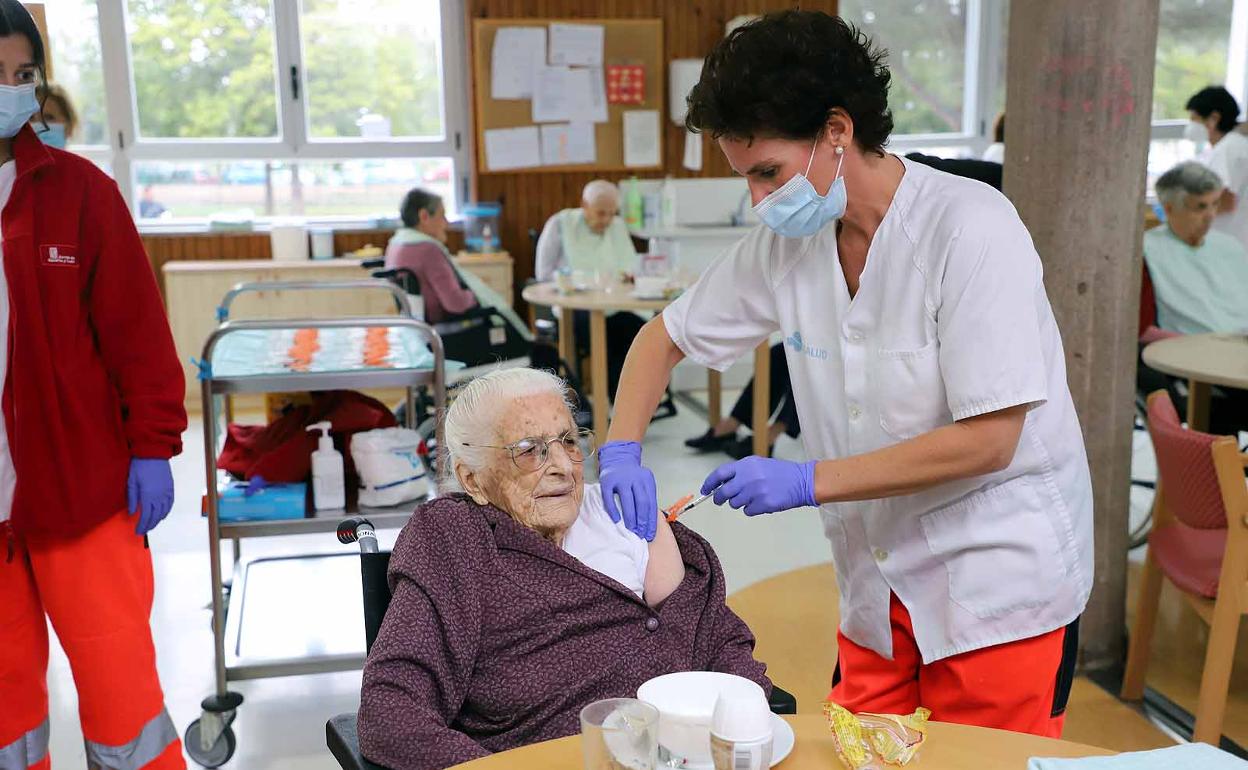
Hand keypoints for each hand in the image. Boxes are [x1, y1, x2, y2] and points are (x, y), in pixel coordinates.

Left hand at [128, 458, 174, 534]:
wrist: (153, 453)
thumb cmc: (140, 466)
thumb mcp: (131, 482)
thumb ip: (132, 498)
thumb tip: (132, 512)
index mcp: (148, 495)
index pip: (146, 515)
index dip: (142, 525)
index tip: (138, 531)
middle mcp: (159, 496)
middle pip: (156, 516)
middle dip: (149, 525)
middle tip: (143, 531)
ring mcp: (167, 492)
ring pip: (164, 511)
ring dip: (158, 520)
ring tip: (152, 525)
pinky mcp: (170, 488)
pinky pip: (170, 503)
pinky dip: (166, 511)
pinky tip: (162, 515)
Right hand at [597, 441, 657, 540]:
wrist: (617, 458)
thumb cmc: (632, 477)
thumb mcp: (643, 483)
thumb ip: (647, 498)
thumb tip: (650, 523)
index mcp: (647, 479)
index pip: (651, 503)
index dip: (651, 520)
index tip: (650, 533)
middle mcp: (635, 477)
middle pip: (642, 502)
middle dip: (642, 520)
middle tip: (641, 534)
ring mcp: (621, 478)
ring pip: (628, 500)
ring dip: (630, 517)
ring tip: (631, 530)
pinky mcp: (607, 481)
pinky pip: (610, 498)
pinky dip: (613, 510)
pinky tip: (616, 520)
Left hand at [701, 457, 816, 516]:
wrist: (802, 481)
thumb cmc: (780, 473)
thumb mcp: (758, 464)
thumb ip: (741, 472)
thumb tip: (721, 484)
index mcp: (746, 465)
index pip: (720, 474)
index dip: (709, 483)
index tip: (705, 490)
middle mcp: (748, 477)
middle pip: (723, 492)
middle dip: (719, 498)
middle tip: (720, 500)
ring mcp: (755, 492)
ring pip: (735, 503)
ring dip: (740, 503)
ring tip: (753, 497)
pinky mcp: (763, 504)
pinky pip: (747, 511)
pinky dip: (752, 509)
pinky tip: (762, 502)